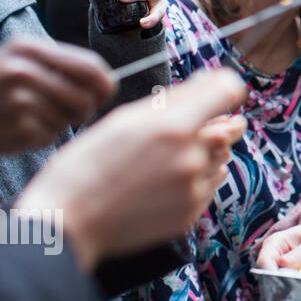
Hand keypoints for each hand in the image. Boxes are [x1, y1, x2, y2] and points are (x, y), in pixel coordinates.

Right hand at [0, 37, 115, 154]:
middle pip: (86, 96)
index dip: (104, 83)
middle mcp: (24, 71)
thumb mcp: (14, 60)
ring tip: (33, 116)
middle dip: (86, 107)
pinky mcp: (17, 129)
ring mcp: (20, 101)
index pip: (90, 66)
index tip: (105, 91)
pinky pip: (51, 136)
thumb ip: (57, 65)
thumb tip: (106, 81)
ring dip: (60, 122)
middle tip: (73, 111)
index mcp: (27, 48)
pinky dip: (41, 137)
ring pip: (70, 119)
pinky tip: (19, 128)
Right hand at [16, 68, 246, 271]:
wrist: (70, 220)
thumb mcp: (124, 119)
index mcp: (173, 127)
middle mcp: (190, 158)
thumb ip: (173, 99)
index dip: (223, 87)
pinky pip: (210, 186)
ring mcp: (193, 189)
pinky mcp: (190, 213)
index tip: (216, 91)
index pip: (228, 92)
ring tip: (171, 157)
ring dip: (208, 152)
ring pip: (221, 158)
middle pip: (230, 129)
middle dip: (220, 122)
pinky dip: (198, 178)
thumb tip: (208, 80)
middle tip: (200, 125)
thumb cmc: (87, 165)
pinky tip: (168, 179)